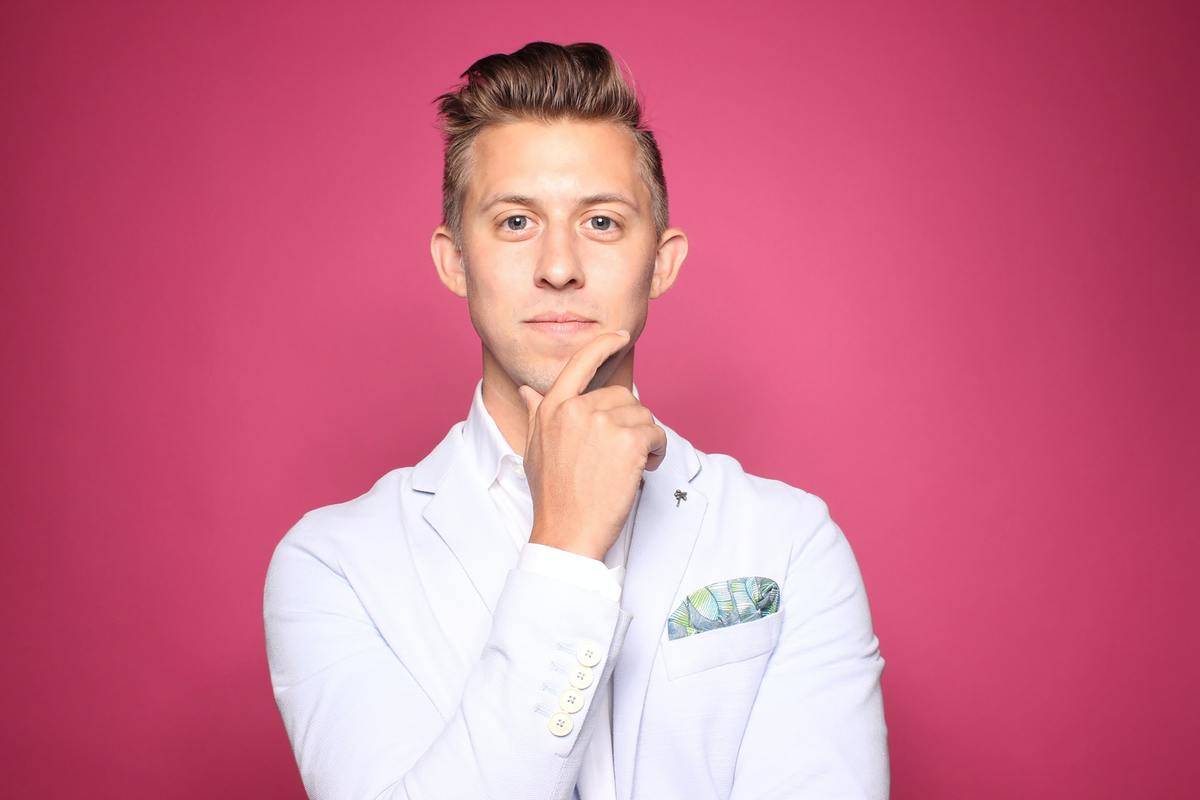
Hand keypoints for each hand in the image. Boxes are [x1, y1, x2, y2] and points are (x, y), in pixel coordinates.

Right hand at [517, 329, 666, 561]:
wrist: (566, 532)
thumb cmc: (553, 496)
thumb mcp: (534, 449)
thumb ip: (536, 414)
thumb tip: (527, 390)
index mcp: (553, 407)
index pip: (581, 361)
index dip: (603, 344)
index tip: (620, 337)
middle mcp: (576, 409)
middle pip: (623, 396)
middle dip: (629, 423)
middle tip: (621, 455)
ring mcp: (603, 423)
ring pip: (643, 416)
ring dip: (645, 440)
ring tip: (629, 467)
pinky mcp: (628, 441)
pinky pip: (657, 434)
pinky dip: (658, 452)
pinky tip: (642, 470)